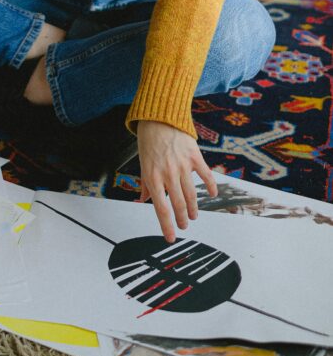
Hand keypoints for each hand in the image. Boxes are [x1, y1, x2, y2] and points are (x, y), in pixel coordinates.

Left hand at [136, 120, 216, 242]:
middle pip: (178, 204)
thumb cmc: (149, 141)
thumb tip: (143, 200)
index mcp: (152, 177)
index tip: (171, 237)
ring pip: (192, 193)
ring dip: (194, 208)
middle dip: (182, 219)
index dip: (166, 225)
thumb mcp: (143, 164)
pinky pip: (206, 175)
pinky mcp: (194, 156)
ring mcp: (182, 165)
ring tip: (194, 216)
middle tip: (184, 226)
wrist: (159, 118)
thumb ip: (145, 184)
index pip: (161, 208)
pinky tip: (212, 194)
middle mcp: (168, 173)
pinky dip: (211, 186)